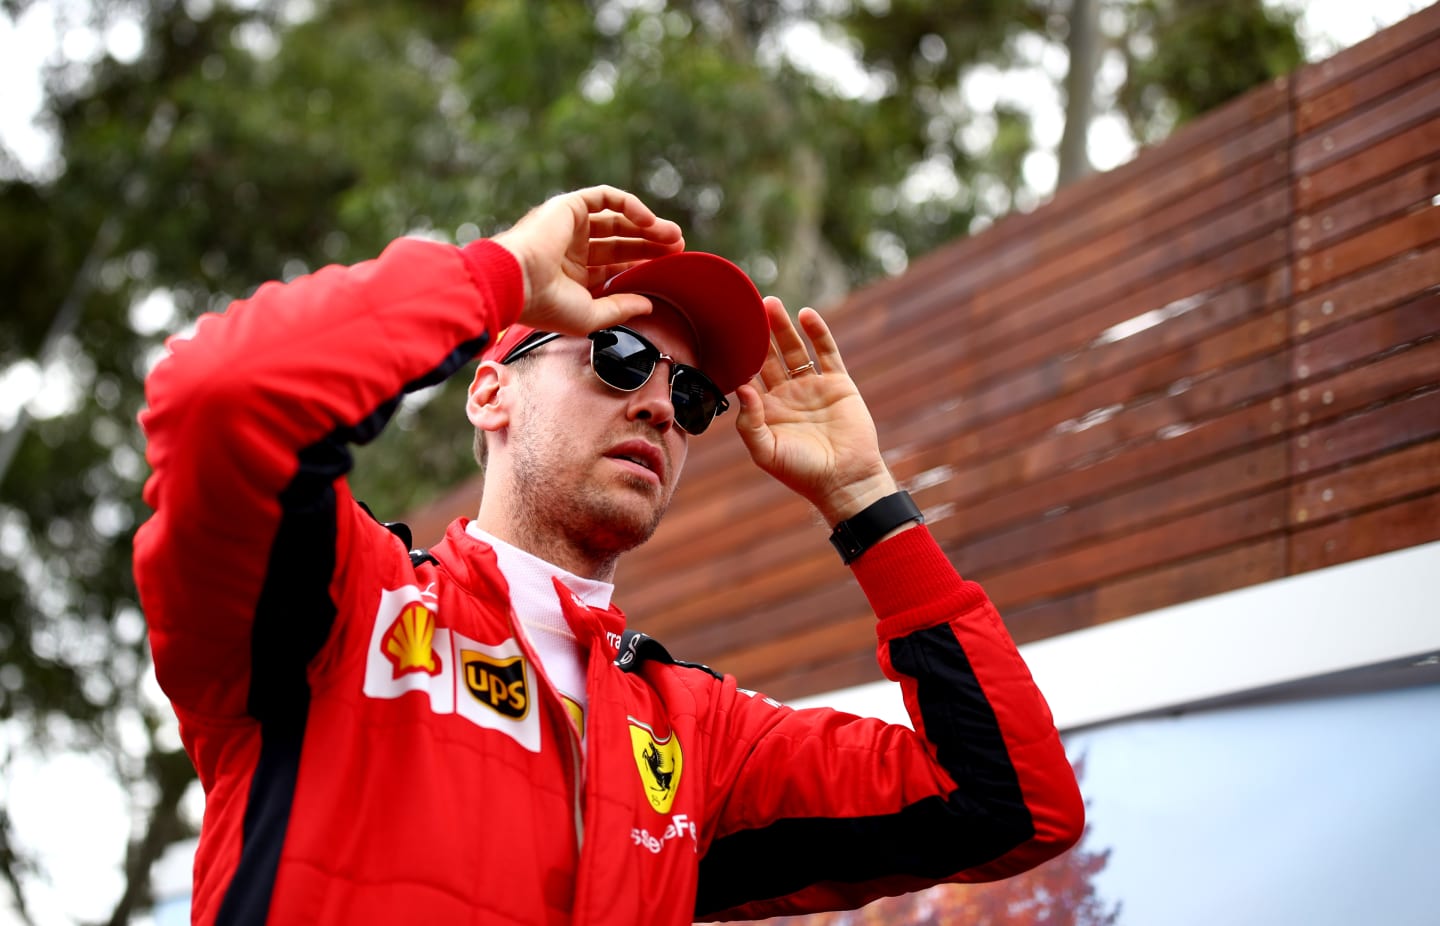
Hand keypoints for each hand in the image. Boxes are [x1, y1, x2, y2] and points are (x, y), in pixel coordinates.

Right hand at [493, 185, 684, 334]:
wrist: (517, 282)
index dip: (642, 266)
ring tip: (672, 235)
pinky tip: (650, 221)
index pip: (615, 266)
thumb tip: (648, 305)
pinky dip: (630, 205)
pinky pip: (606, 197)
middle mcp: (571, 248)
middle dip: (650, 244)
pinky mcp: (568, 206)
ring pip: (617, 219)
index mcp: (572, 275)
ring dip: (647, 225)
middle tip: (677, 248)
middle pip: (620, 241)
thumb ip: (620, 308)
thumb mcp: (591, 317)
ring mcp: (569, 226)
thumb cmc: (546, 306)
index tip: (667, 269)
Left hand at [735, 297, 899, 525]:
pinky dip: (817, 333)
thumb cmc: (802, 472)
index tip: (726, 334)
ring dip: (783, 327)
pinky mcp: (838, 384)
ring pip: (795, 350)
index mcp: (768, 410)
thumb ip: (750, 422)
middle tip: (748, 309)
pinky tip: (806, 315)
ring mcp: (813, 387)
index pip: (750, 376)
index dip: (740, 356)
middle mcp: (788, 395)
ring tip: (771, 303)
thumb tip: (742, 387)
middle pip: (770, 356)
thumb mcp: (766, 452)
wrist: (845, 480)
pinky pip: (827, 353)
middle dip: (759, 334)